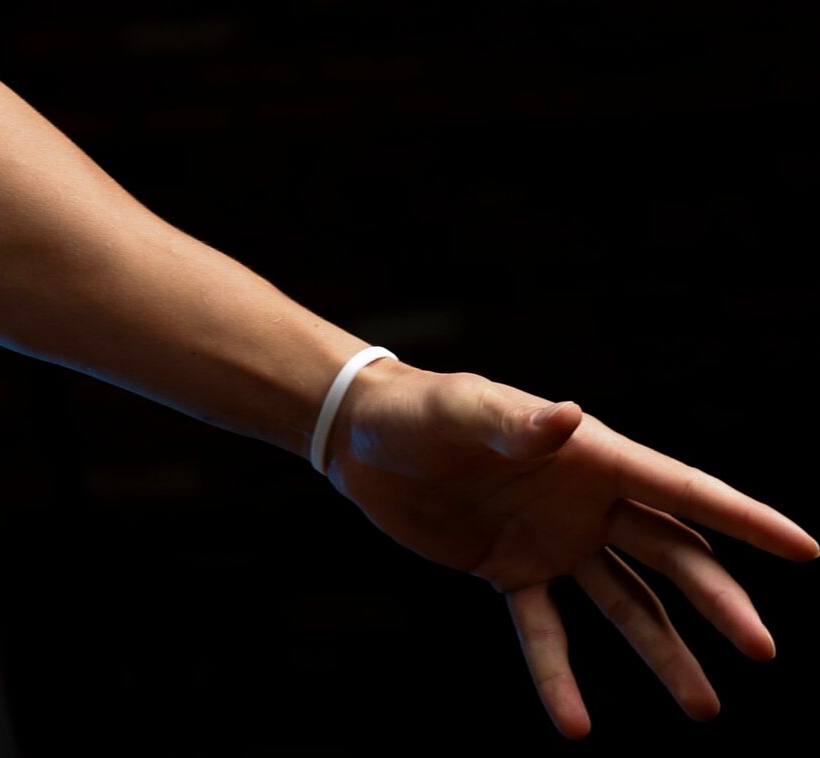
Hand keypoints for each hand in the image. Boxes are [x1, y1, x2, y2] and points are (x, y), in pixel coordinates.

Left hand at [328, 361, 815, 738]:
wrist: (360, 437)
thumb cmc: (418, 410)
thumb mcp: (462, 411)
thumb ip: (515, 423)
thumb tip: (569, 420)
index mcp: (592, 457)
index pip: (683, 491)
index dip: (746, 519)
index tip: (808, 550)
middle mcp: (586, 503)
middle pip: (671, 557)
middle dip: (719, 602)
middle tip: (762, 650)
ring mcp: (554, 542)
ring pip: (626, 604)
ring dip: (663, 653)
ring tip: (704, 708)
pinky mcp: (511, 572)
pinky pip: (545, 633)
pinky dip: (560, 677)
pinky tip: (577, 725)